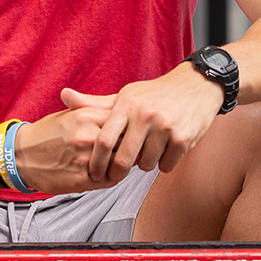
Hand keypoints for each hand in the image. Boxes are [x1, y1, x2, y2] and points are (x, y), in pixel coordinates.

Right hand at [11, 104, 122, 194]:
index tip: (132, 130)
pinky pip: (109, 180)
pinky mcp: (81, 180)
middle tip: (131, 147)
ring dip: (122, 163)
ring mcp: (84, 160)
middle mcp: (87, 137)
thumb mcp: (70, 113)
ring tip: (119, 161)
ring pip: (120, 163)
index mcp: (86, 116)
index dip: (130, 126)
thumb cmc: (47, 133)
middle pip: (126, 142)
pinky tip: (107, 172)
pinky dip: (112, 177)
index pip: (124, 120)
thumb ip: (96, 111)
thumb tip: (124, 112)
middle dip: (129, 145)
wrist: (19, 155)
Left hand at [61, 65, 224, 182]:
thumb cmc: (154, 94)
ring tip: (147, 151)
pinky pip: (166, 165)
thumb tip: (63, 96)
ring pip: (146, 165)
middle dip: (117, 172)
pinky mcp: (183, 137)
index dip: (96, 162)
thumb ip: (94, 103)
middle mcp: (145, 114)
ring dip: (145, 165)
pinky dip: (165, 163)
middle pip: (123, 159)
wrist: (197, 86)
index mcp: (127, 104)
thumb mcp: (125, 96)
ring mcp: (165, 126)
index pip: (103, 140)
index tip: (94, 173)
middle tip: (117, 175)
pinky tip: (166, 149)